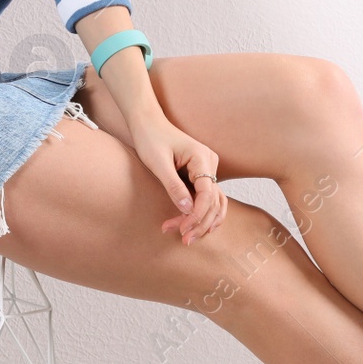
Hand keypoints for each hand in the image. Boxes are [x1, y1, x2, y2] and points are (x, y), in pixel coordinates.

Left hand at [129, 116, 227, 243]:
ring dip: (204, 221)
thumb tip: (187, 209)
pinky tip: (197, 227)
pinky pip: (209, 197)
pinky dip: (205, 213)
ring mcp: (208, 168)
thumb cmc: (150, 139)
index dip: (197, 215)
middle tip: (184, 240)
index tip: (183, 229)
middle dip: (199, 222)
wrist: (148, 123)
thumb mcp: (158, 163)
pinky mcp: (201, 174)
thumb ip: (173, 186)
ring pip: (215, 202)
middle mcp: (210, 163)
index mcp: (202, 157)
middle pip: (213, 201)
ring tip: (188, 238)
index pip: (207, 194)